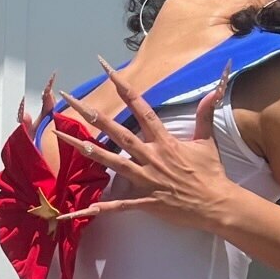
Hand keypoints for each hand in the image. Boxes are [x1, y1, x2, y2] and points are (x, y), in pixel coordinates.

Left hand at [55, 55, 233, 229]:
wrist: (216, 204)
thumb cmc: (210, 173)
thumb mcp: (207, 141)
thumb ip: (204, 115)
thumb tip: (211, 92)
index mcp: (164, 140)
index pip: (140, 107)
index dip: (123, 87)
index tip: (107, 70)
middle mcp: (151, 156)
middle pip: (117, 132)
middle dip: (92, 116)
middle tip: (70, 101)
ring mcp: (146, 178)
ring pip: (110, 162)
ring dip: (86, 151)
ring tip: (63, 140)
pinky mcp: (145, 200)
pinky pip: (118, 205)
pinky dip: (100, 207)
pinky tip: (80, 209)